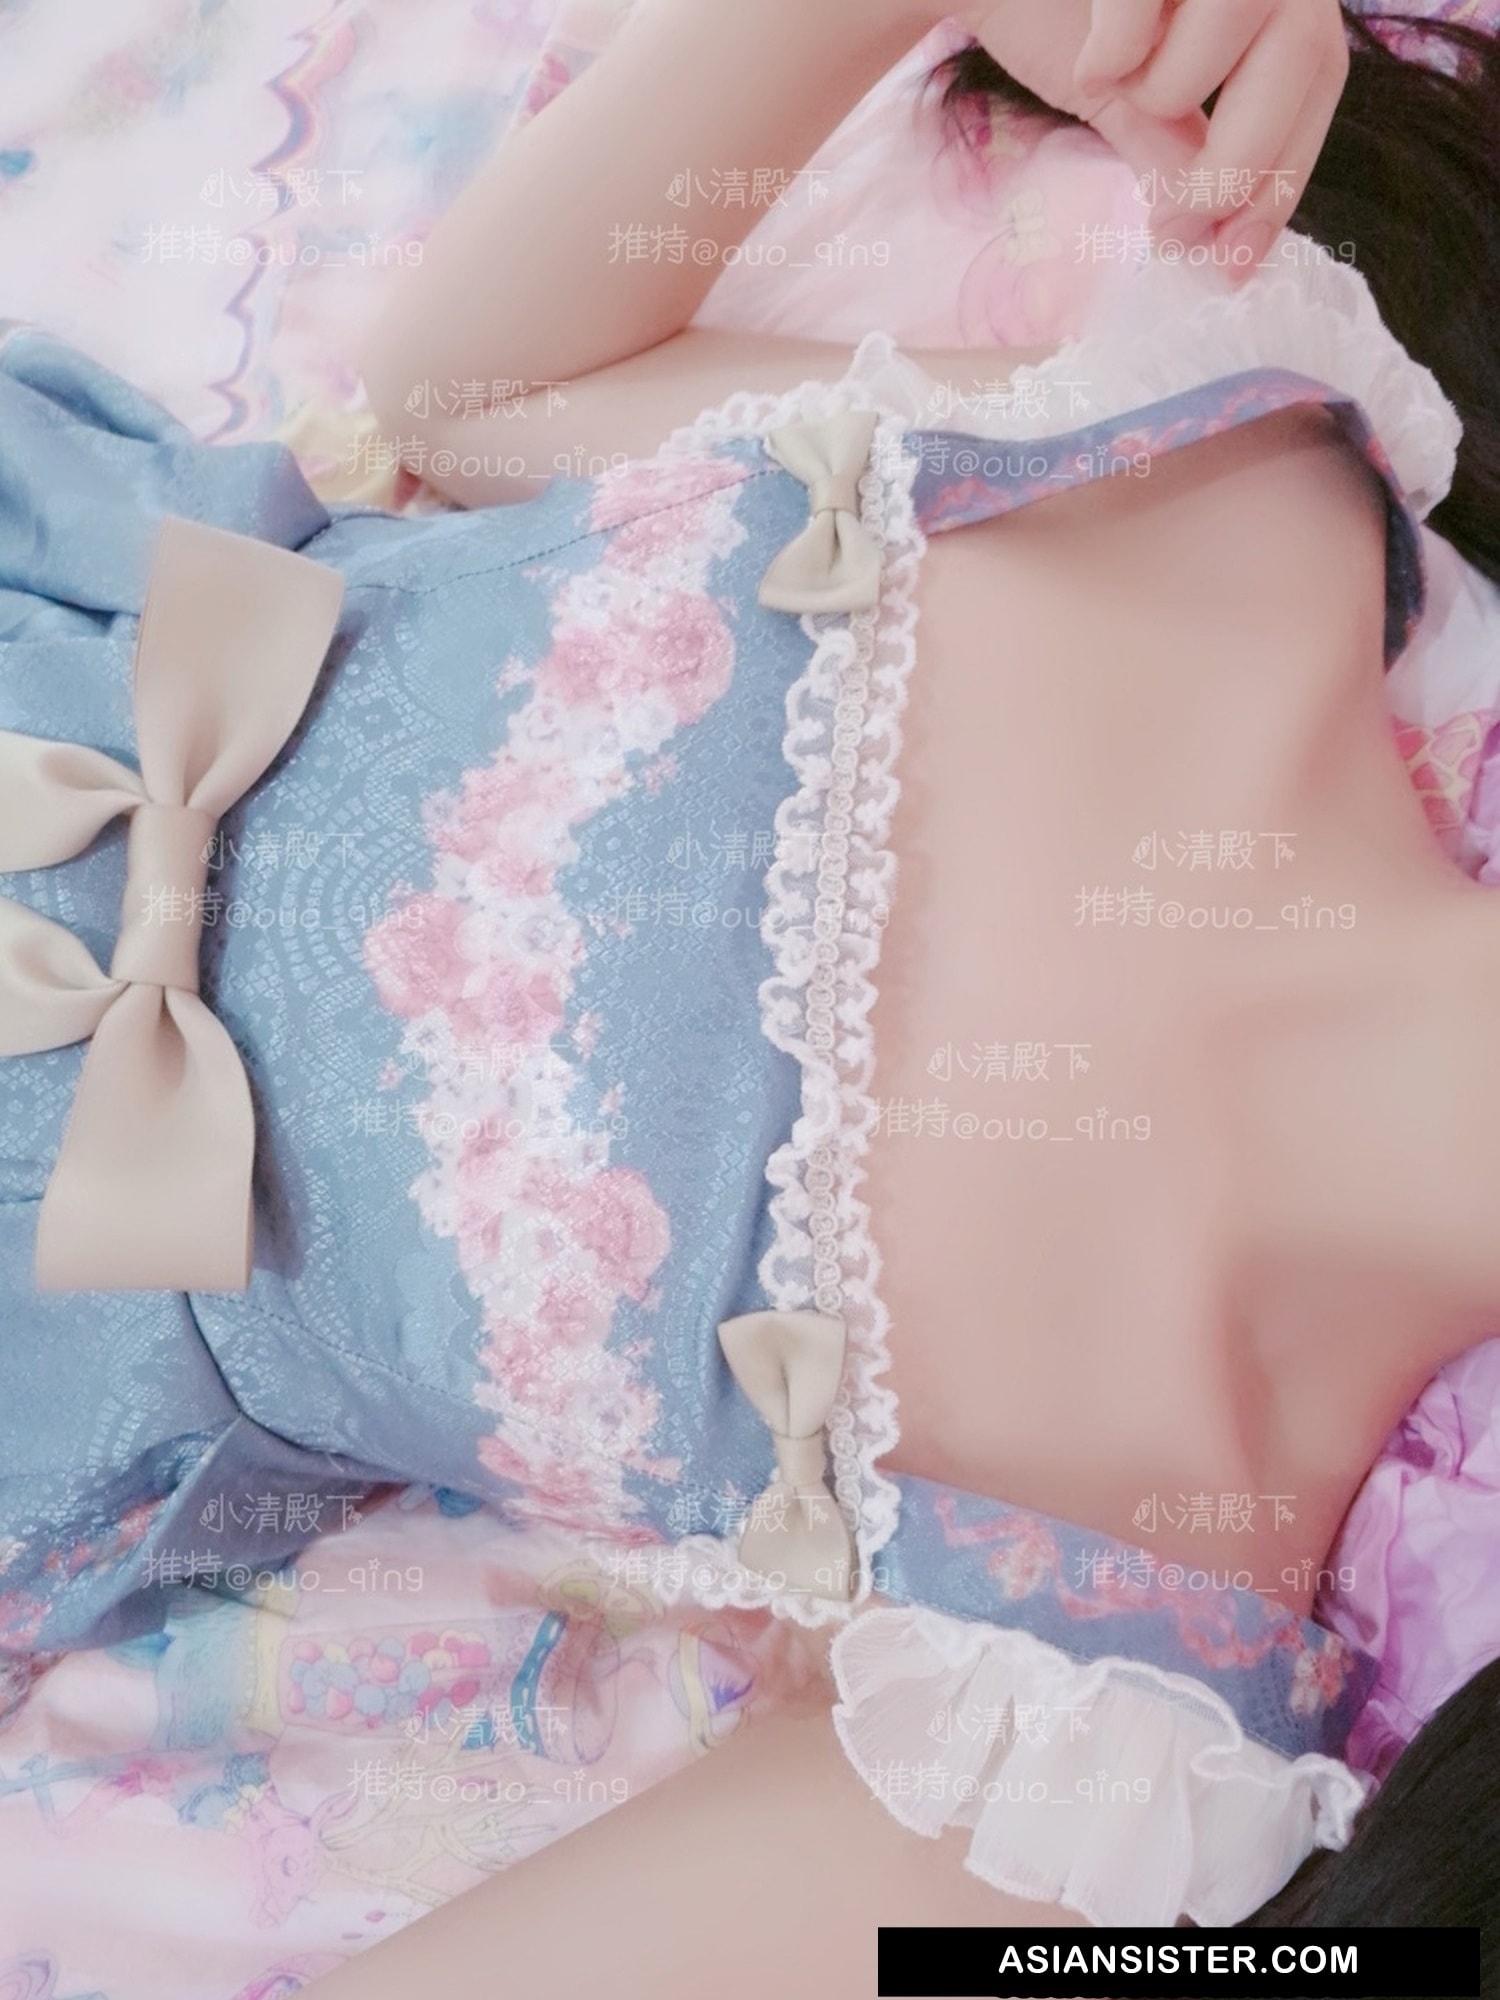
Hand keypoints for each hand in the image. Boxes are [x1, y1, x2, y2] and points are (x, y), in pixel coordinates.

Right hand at [957, 0, 1349, 273]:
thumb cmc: (1048, 11)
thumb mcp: (1125, 94)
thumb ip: (1173, 147)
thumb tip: (1207, 229)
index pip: (1317, 72)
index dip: (1285, 170)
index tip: (1236, 258)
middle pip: (1304, 45)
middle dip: (1241, 158)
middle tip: (1174, 223)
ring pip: (1244, 5)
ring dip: (1172, 84)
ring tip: (1110, 86)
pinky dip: (1122, 44)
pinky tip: (1088, 58)